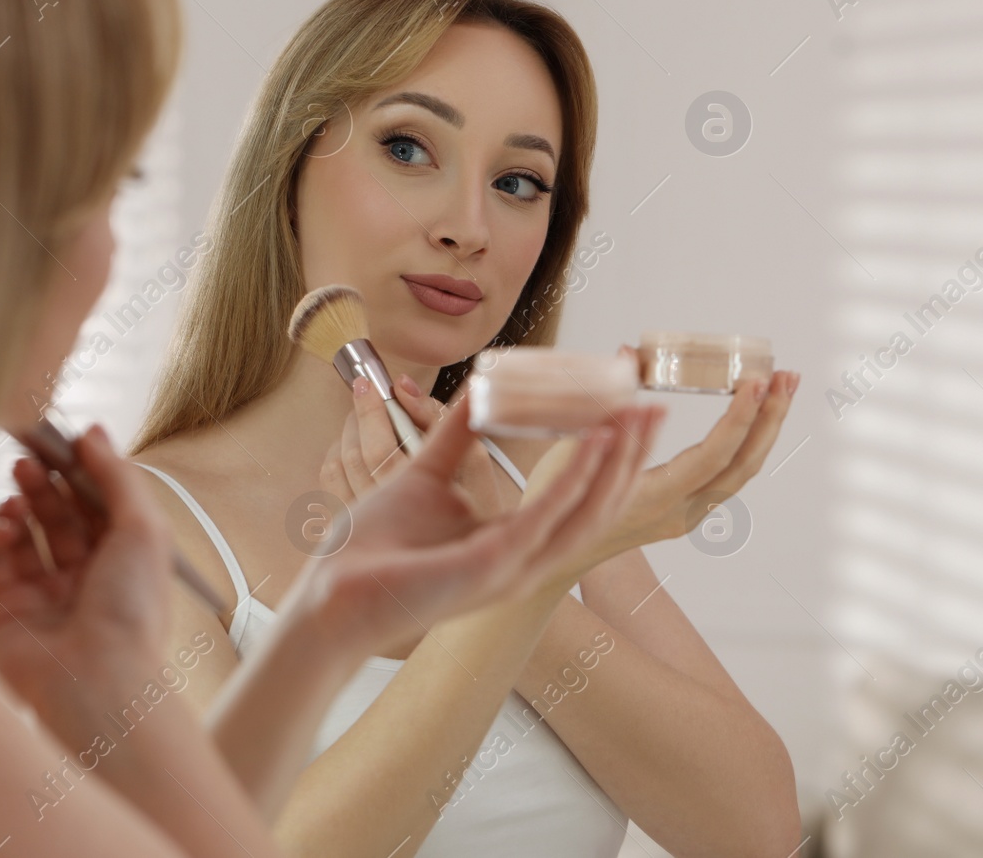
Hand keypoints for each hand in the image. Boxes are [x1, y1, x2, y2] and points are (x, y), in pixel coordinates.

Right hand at [0, 424, 175, 722]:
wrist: (96, 679)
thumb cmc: (132, 608)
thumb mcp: (143, 527)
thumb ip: (117, 476)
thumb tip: (94, 433)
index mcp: (124, 559)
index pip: (96, 504)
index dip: (80, 472)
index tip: (62, 439)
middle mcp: (83, 576)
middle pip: (57, 516)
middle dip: (44, 483)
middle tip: (30, 458)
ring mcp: (42, 594)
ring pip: (20, 536)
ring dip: (17, 506)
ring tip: (18, 495)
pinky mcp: (3, 611)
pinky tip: (2, 524)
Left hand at [288, 391, 666, 659]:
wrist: (329, 593)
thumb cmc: (373, 549)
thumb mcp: (426, 475)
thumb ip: (454, 434)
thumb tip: (476, 388)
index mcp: (513, 544)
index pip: (581, 499)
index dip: (610, 457)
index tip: (632, 409)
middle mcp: (524, 560)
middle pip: (598, 507)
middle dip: (630, 458)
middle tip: (653, 408)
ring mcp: (511, 568)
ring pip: (584, 514)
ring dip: (615, 464)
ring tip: (636, 418)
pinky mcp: (488, 568)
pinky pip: (543, 519)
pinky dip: (572, 479)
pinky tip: (592, 441)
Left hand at [319, 373, 506, 518]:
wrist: (476, 562)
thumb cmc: (483, 516)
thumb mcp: (477, 465)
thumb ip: (441, 421)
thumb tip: (405, 388)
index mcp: (416, 499)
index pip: (380, 446)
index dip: (372, 410)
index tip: (375, 383)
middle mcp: (386, 516)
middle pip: (355, 454)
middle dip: (359, 414)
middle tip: (365, 391)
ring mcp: (367, 524)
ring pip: (339, 468)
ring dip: (346, 433)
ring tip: (360, 416)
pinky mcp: (355, 529)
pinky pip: (331, 485)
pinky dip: (335, 458)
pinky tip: (349, 447)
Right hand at [564, 356, 800, 568]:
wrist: (558, 556)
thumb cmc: (559, 503)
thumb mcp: (572, 450)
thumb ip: (606, 405)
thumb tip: (628, 354)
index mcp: (654, 498)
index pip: (712, 457)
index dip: (738, 419)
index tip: (755, 383)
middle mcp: (679, 511)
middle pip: (742, 465)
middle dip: (769, 417)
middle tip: (786, 376)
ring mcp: (687, 515)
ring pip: (741, 472)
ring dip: (765, 428)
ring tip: (781, 387)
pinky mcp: (687, 510)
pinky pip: (729, 475)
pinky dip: (748, 442)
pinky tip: (755, 416)